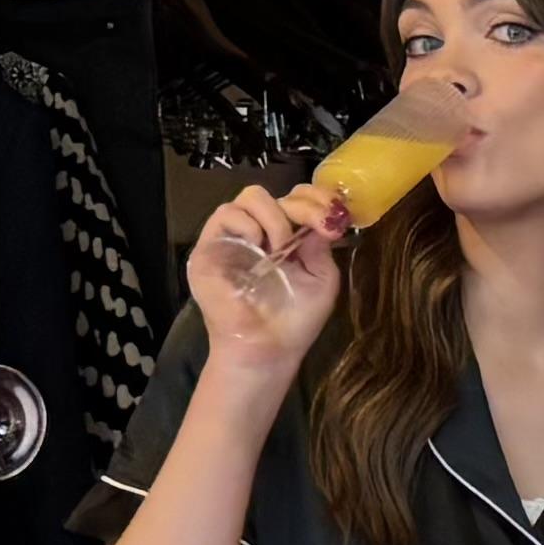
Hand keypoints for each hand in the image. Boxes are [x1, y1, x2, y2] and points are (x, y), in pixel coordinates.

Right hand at [195, 182, 348, 371]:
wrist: (267, 350)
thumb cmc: (294, 321)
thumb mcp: (322, 281)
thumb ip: (321, 247)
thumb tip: (321, 220)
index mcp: (285, 237)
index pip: (295, 199)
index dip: (315, 197)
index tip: (333, 213)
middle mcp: (258, 232)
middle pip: (274, 193)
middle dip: (301, 206)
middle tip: (315, 227)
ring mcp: (233, 237)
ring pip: (249, 197)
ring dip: (275, 217)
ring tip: (282, 248)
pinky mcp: (210, 246)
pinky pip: (225, 215)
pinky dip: (248, 225)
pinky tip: (259, 248)